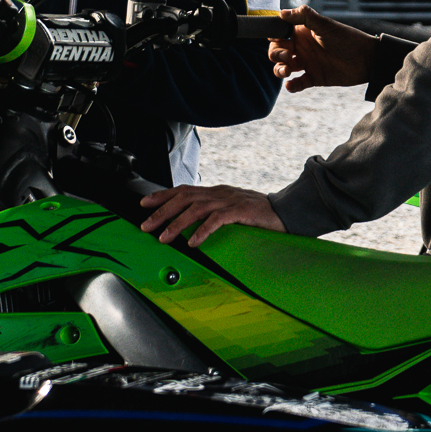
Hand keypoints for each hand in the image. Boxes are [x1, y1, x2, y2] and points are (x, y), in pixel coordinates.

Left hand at [140, 185, 282, 246]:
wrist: (286, 211)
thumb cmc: (258, 214)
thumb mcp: (231, 209)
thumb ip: (213, 212)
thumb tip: (190, 222)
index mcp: (215, 191)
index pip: (183, 190)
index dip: (162, 195)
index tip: (144, 204)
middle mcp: (219, 193)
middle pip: (184, 198)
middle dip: (161, 212)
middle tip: (145, 225)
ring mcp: (229, 201)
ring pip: (196, 209)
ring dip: (176, 224)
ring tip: (163, 237)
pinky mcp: (241, 212)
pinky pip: (217, 220)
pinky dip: (202, 230)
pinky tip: (192, 242)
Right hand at [269, 5, 378, 92]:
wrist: (367, 60)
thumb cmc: (347, 38)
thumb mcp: (325, 24)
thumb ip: (304, 16)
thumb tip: (282, 12)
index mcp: (302, 32)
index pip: (279, 32)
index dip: (274, 35)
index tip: (276, 37)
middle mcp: (302, 47)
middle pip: (277, 50)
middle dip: (275, 53)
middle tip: (287, 55)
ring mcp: (307, 63)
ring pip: (283, 67)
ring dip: (279, 69)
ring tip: (287, 71)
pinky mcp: (314, 77)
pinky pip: (297, 83)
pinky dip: (291, 86)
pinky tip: (292, 85)